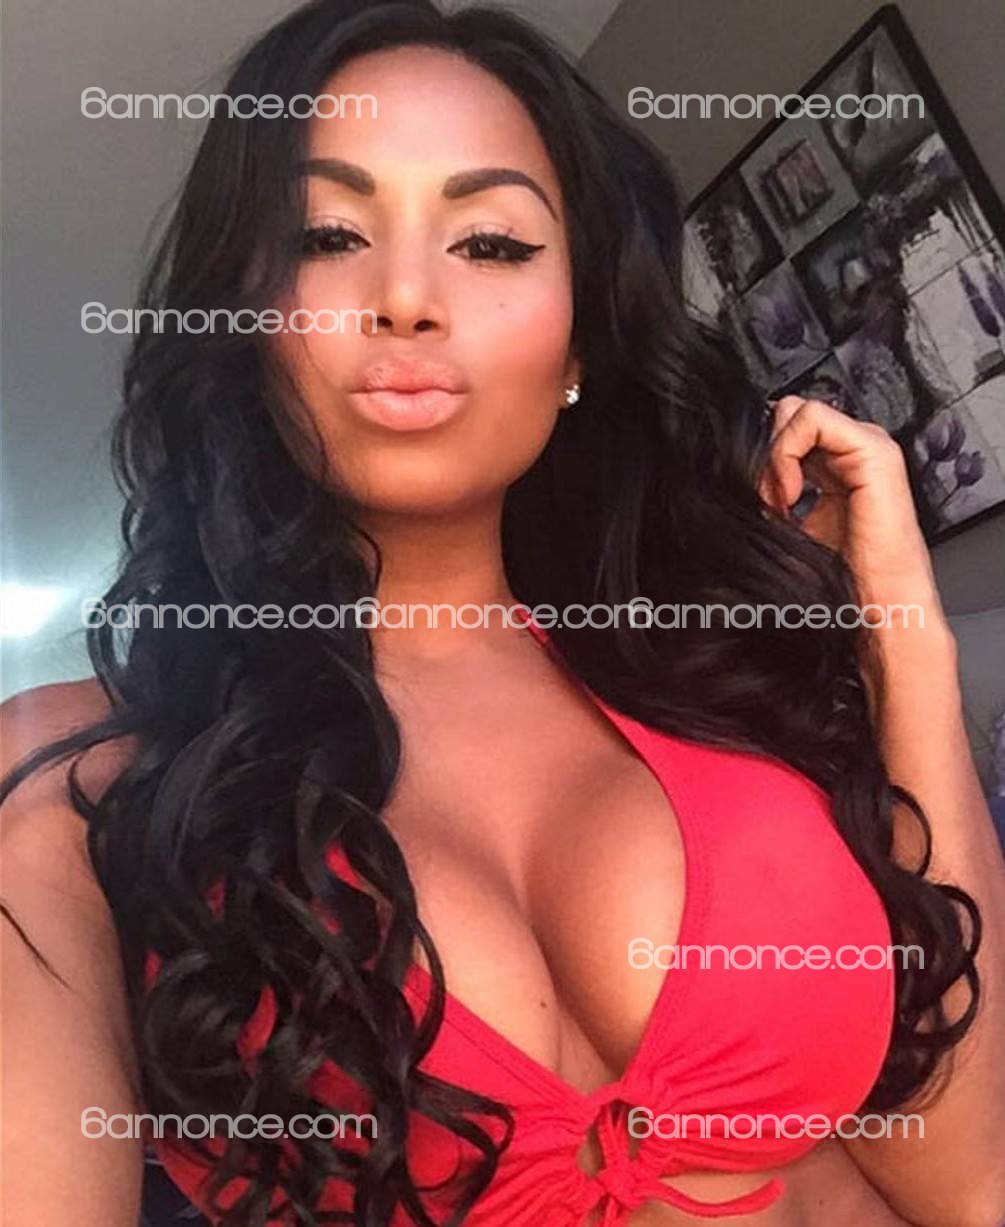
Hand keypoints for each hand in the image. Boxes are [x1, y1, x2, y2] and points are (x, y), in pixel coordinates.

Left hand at [757, 396, 947, 623]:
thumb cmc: (840, 578)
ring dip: (775, 456)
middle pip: (788, 414)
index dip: (763, 460)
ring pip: (796, 411)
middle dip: (767, 455)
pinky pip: (813, 418)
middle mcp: (852, 451)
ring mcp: (867, 445)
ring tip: (780, 501)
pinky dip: (787, 452)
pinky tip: (791, 492)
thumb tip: (738, 476)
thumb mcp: (790, 526)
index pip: (785, 430)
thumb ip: (773, 492)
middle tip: (769, 501)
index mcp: (835, 465)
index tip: (761, 502)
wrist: (877, 606)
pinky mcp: (874, 449)